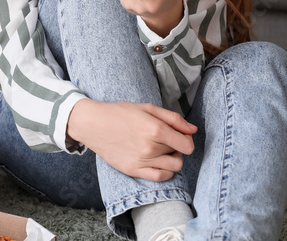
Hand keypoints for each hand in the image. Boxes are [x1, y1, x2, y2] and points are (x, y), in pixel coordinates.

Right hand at [67, 98, 195, 180]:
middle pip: (180, 154)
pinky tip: (159, 162)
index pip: (187, 145)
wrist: (93, 124)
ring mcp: (142, 161)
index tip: (180, 136)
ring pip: (174, 168)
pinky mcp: (133, 170)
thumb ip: (173, 118)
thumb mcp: (147, 108)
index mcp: (155, 129)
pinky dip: (166, 172)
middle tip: (165, 139)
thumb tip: (193, 130)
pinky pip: (160, 177)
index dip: (187, 140)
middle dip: (176, 146)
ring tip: (161, 150)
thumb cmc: (120, 113)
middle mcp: (150, 147)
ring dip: (172, 159)